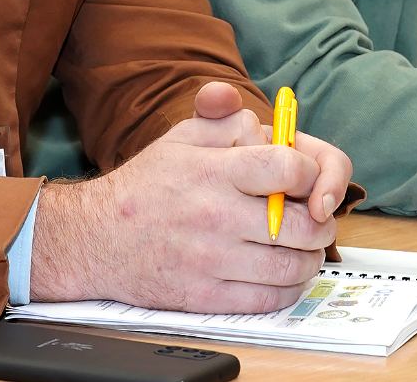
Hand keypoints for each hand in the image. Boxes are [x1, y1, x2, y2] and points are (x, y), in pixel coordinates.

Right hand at [30, 82, 351, 312]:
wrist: (95, 238)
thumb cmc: (146, 185)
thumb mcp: (181, 136)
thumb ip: (225, 117)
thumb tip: (262, 120)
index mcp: (214, 171)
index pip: (289, 169)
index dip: (313, 173)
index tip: (307, 180)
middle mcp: (216, 215)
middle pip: (302, 225)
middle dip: (321, 221)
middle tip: (317, 218)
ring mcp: (212, 260)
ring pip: (291, 267)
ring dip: (310, 258)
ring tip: (304, 247)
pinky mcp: (206, 297)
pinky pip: (269, 299)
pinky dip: (288, 288)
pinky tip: (284, 274)